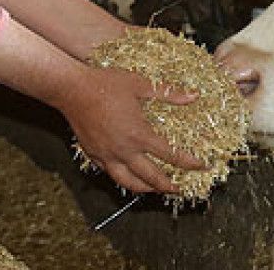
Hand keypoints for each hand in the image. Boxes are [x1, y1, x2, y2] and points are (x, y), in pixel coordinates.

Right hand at [57, 64, 204, 194]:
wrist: (72, 89)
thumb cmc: (105, 84)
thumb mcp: (140, 84)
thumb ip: (167, 93)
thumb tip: (193, 96)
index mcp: (139, 134)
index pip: (171, 156)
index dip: (189, 163)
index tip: (201, 165)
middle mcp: (125, 150)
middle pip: (152, 177)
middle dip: (169, 185)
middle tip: (180, 188)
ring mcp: (107, 156)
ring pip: (130, 183)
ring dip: (146, 189)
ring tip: (155, 190)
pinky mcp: (94, 155)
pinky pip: (111, 174)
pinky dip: (123, 180)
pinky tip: (128, 177)